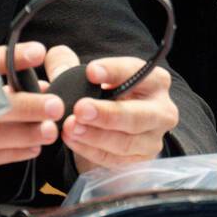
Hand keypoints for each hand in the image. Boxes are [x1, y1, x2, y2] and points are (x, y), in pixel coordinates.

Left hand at [41, 47, 179, 173]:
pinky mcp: (141, 161)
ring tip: (70, 126)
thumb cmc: (103, 96)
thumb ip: (69, 64)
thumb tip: (54, 55)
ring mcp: (153, 139)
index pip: (137, 73)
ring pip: (125, 141)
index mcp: (155, 80)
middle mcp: (162, 110)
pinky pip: (115, 159)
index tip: (90, 72)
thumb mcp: (88, 78)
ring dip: (95, 135)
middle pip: (137, 115)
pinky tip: (71, 139)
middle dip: (107, 113)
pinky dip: (91, 150)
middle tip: (80, 108)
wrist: (112, 129)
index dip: (114, 71)